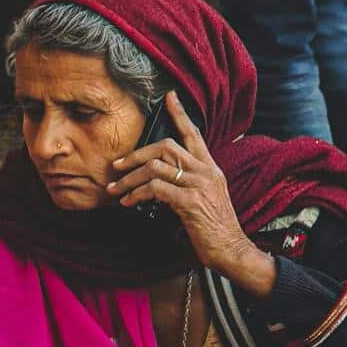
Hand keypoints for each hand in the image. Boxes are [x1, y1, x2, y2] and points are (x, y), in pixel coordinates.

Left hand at [107, 92, 276, 296]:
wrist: (231, 249)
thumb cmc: (214, 227)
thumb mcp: (206, 197)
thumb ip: (189, 182)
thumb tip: (162, 178)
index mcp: (210, 167)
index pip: (193, 134)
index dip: (180, 114)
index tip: (169, 97)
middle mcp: (205, 171)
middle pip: (166, 146)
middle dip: (137, 154)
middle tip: (117, 166)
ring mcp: (199, 184)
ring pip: (156, 167)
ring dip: (130, 178)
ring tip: (115, 189)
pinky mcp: (190, 201)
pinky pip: (156, 188)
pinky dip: (137, 193)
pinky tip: (128, 202)